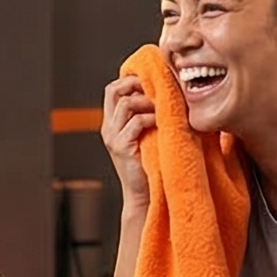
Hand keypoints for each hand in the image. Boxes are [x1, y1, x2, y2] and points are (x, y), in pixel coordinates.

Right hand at [102, 73, 154, 210]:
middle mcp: (108, 128)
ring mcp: (113, 137)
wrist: (146, 195)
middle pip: (113, 90)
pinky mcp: (122, 147)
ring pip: (125, 103)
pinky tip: (162, 123)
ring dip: (147, 101)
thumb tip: (168, 93)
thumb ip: (149, 116)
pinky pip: (135, 122)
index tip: (152, 81)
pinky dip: (151, 118)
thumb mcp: (148, 135)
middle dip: (135, 84)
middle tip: (157, 89)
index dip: (130, 80)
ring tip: (163, 107)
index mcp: (113, 123)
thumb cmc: (153, 165)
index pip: (113, 89)